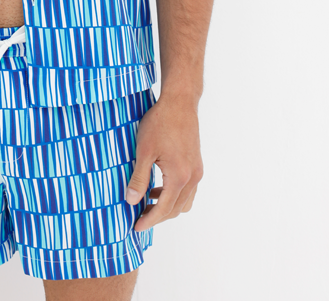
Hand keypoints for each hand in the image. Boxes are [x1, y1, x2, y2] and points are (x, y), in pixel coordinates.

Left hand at [125, 94, 203, 231]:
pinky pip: (188, 190)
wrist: (179, 103)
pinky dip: (174, 195)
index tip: (136, 227)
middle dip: (158, 216)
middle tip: (139, 217)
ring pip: (184, 201)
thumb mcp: (144, 150)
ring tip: (147, 203)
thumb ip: (138, 178)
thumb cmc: (160, 123)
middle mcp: (192, 177)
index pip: (164, 209)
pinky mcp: (197, 164)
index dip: (150, 220)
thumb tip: (131, 201)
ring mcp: (197, 171)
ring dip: (167, 206)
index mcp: (179, 176)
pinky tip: (158, 187)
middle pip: (176, 209)